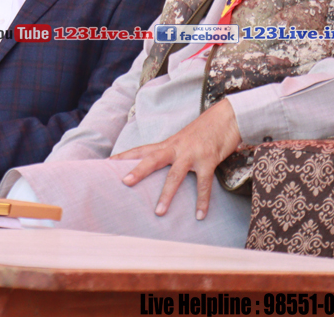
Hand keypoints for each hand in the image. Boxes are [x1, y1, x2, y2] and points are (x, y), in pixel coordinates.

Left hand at [110, 99, 241, 220]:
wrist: (226, 116)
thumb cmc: (204, 131)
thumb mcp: (183, 140)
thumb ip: (171, 152)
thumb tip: (161, 166)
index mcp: (168, 144)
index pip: (141, 149)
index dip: (124, 156)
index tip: (106, 162)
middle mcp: (176, 147)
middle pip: (152, 159)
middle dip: (138, 171)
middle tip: (124, 183)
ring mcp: (191, 153)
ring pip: (175, 175)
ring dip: (166, 194)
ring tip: (159, 212)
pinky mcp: (208, 160)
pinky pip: (203, 184)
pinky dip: (202, 201)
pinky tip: (199, 215)